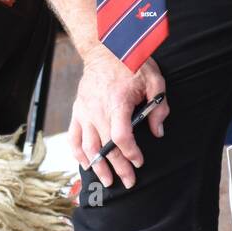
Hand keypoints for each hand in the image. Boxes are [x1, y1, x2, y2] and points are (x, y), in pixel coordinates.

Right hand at [68, 44, 168, 188]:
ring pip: (88, 146)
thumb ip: (158, 107)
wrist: (105, 49)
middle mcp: (97, 110)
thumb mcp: (155, 80)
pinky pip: (73, 137)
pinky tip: (85, 165)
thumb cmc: (132, 64)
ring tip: (107, 181)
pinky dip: (78, 153)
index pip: (121, 136)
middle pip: (106, 146)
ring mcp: (84, 112)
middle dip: (118, 168)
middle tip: (129, 182)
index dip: (130, 153)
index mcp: (117, 102)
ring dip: (97, 166)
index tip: (139, 162)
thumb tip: (157, 131)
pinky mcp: (77, 111)